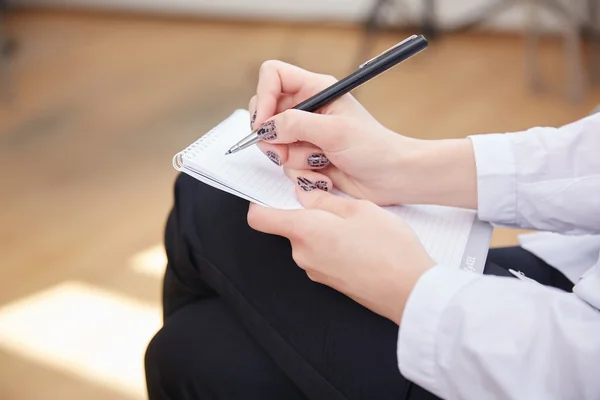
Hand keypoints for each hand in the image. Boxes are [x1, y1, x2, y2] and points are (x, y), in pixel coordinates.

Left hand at [247, 185, 435, 324]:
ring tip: (354, 223)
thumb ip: (324, 200)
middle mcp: (303, 255)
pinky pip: (321, 255)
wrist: (409, 290)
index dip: (260, 202)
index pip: (260, 218)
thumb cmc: (388, 248)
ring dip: (322, 229)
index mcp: (304, 231)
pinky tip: (359, 242)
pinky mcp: (330, 281)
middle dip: (305, 213)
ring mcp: (315, 271)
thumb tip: (303, 194)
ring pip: (307, 241)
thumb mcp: (359, 209)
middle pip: (288, 227)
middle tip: (333, 201)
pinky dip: (332, 245)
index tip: (273, 191)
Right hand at [249, 60, 425, 205]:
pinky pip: (286, 165)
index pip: (273, 76)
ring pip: (274, 144)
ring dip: (293, 158)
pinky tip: (324, 173)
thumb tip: (265, 127)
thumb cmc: (373, 148)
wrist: (391, 178)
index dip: (263, 96)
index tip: (263, 123)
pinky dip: (302, 173)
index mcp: (316, 89)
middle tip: (286, 149)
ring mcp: (305, 135)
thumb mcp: (334, 131)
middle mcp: (307, 110)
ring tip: (320, 161)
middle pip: (266, 113)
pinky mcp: (306, 158)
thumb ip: (296, 124)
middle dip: (273, 136)